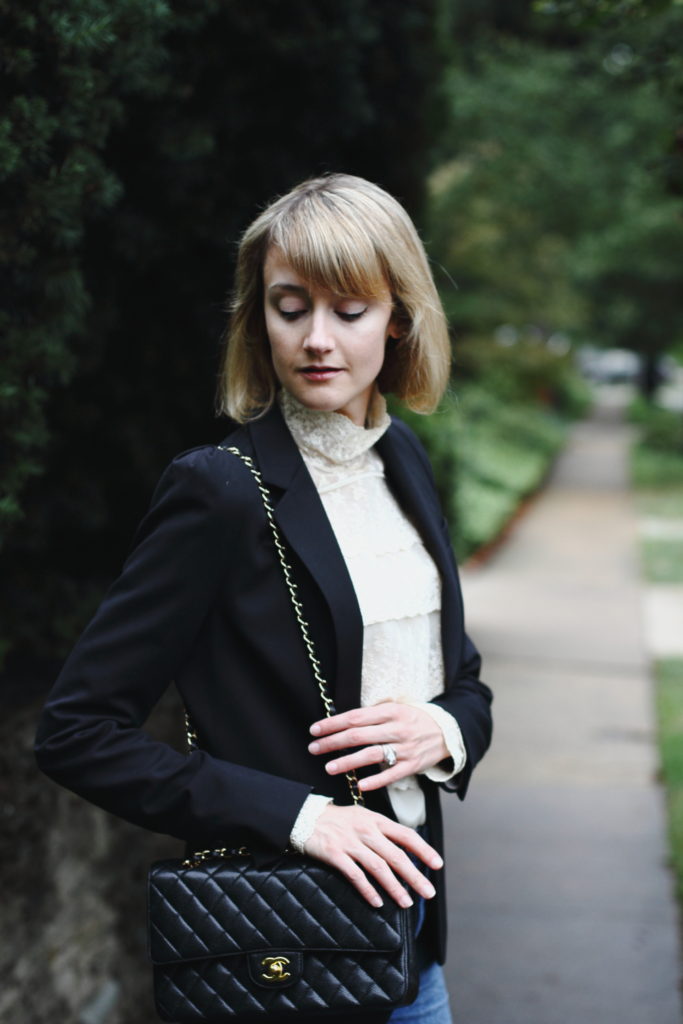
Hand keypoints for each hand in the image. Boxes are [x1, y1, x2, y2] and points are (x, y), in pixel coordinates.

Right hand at [303, 802, 441, 907]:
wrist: (306, 817)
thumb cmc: (338, 820)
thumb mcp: (363, 817)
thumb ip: (382, 831)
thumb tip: (404, 849)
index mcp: (376, 820)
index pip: (406, 835)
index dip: (424, 850)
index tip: (438, 864)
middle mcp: (366, 830)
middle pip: (396, 855)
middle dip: (415, 875)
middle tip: (429, 893)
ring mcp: (350, 842)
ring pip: (379, 867)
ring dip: (395, 887)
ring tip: (407, 902)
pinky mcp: (335, 854)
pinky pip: (355, 875)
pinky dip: (368, 890)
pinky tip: (377, 902)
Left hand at [308, 702, 448, 792]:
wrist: (446, 732)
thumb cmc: (412, 720)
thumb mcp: (395, 709)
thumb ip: (372, 715)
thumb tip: (341, 721)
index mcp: (391, 711)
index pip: (355, 717)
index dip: (333, 724)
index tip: (314, 730)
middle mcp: (397, 728)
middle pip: (359, 735)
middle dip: (333, 742)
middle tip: (314, 748)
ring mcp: (405, 748)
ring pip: (372, 755)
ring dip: (348, 762)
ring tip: (329, 767)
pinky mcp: (412, 765)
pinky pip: (391, 775)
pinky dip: (375, 781)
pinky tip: (359, 785)